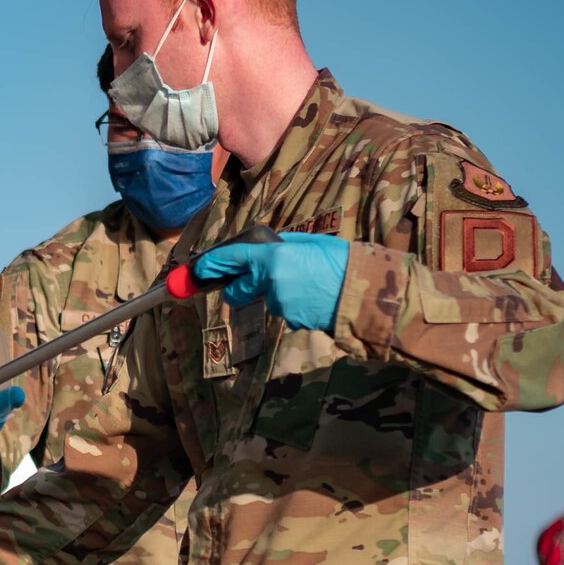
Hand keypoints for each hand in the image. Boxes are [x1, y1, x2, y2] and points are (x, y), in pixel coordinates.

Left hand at [191, 231, 349, 332]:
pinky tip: (313, 296)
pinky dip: (293, 303)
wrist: (364, 293)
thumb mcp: (310, 243)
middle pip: (238, 291)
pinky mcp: (289, 321)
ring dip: (278, 292)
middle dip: (239, 288)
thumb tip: (267, 249)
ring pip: (267, 298)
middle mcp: (270, 283)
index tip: (199, 267)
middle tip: (253, 281)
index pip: (233, 259)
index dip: (213, 264)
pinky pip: (284, 309)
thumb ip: (283, 247)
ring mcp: (278, 305)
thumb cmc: (341, 261)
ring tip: (307, 283)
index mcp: (273, 258)